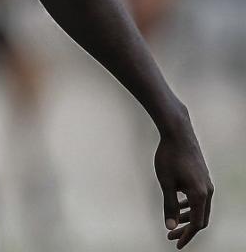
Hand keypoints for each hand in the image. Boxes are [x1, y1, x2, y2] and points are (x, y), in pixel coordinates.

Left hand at [155, 121, 212, 248]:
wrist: (178, 134)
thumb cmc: (169, 157)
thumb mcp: (165, 183)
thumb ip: (168, 206)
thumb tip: (170, 226)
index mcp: (200, 195)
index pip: (196, 223)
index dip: (186, 235)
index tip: (175, 244)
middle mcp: (208, 191)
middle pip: (200, 218)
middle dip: (186, 229)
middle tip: (170, 235)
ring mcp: (207, 184)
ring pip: (200, 208)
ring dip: (187, 217)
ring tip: (172, 223)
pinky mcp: (202, 177)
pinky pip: (198, 197)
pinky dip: (189, 205)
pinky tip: (178, 204)